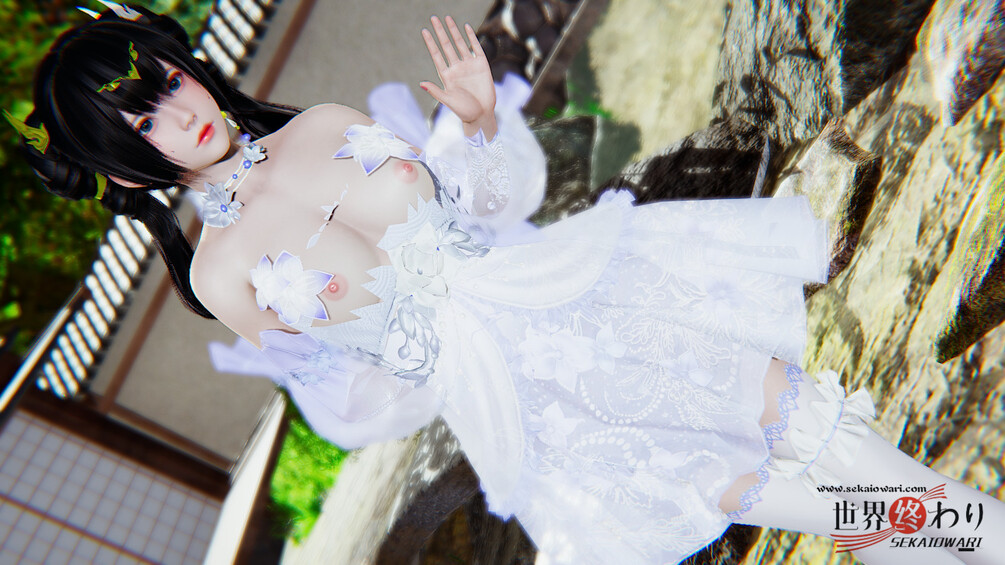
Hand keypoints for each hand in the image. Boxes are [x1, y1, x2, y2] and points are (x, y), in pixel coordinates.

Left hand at [421, 16, 496, 138]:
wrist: (482, 115)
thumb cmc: (464, 111)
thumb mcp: (448, 101)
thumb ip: (436, 91)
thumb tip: (421, 84)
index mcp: (446, 75)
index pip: (436, 55)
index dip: (431, 43)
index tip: (424, 31)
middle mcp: (456, 68)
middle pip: (446, 46)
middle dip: (440, 32)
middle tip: (433, 18)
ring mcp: (469, 65)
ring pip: (459, 44)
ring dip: (453, 31)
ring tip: (447, 18)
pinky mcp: (481, 65)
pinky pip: (476, 48)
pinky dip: (471, 37)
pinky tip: (466, 27)